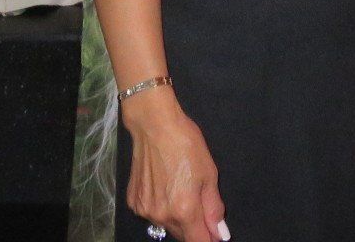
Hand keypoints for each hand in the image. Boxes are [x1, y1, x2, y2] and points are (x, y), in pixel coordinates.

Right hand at [121, 89, 229, 241]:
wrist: (154, 125)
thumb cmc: (185, 143)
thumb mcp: (209, 174)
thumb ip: (214, 208)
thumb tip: (220, 233)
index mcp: (184, 211)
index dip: (209, 238)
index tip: (214, 232)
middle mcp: (162, 216)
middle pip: (183, 235)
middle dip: (194, 226)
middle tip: (198, 199)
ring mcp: (145, 210)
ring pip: (167, 225)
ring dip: (177, 217)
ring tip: (179, 187)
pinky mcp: (134, 201)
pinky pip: (152, 213)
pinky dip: (161, 207)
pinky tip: (164, 185)